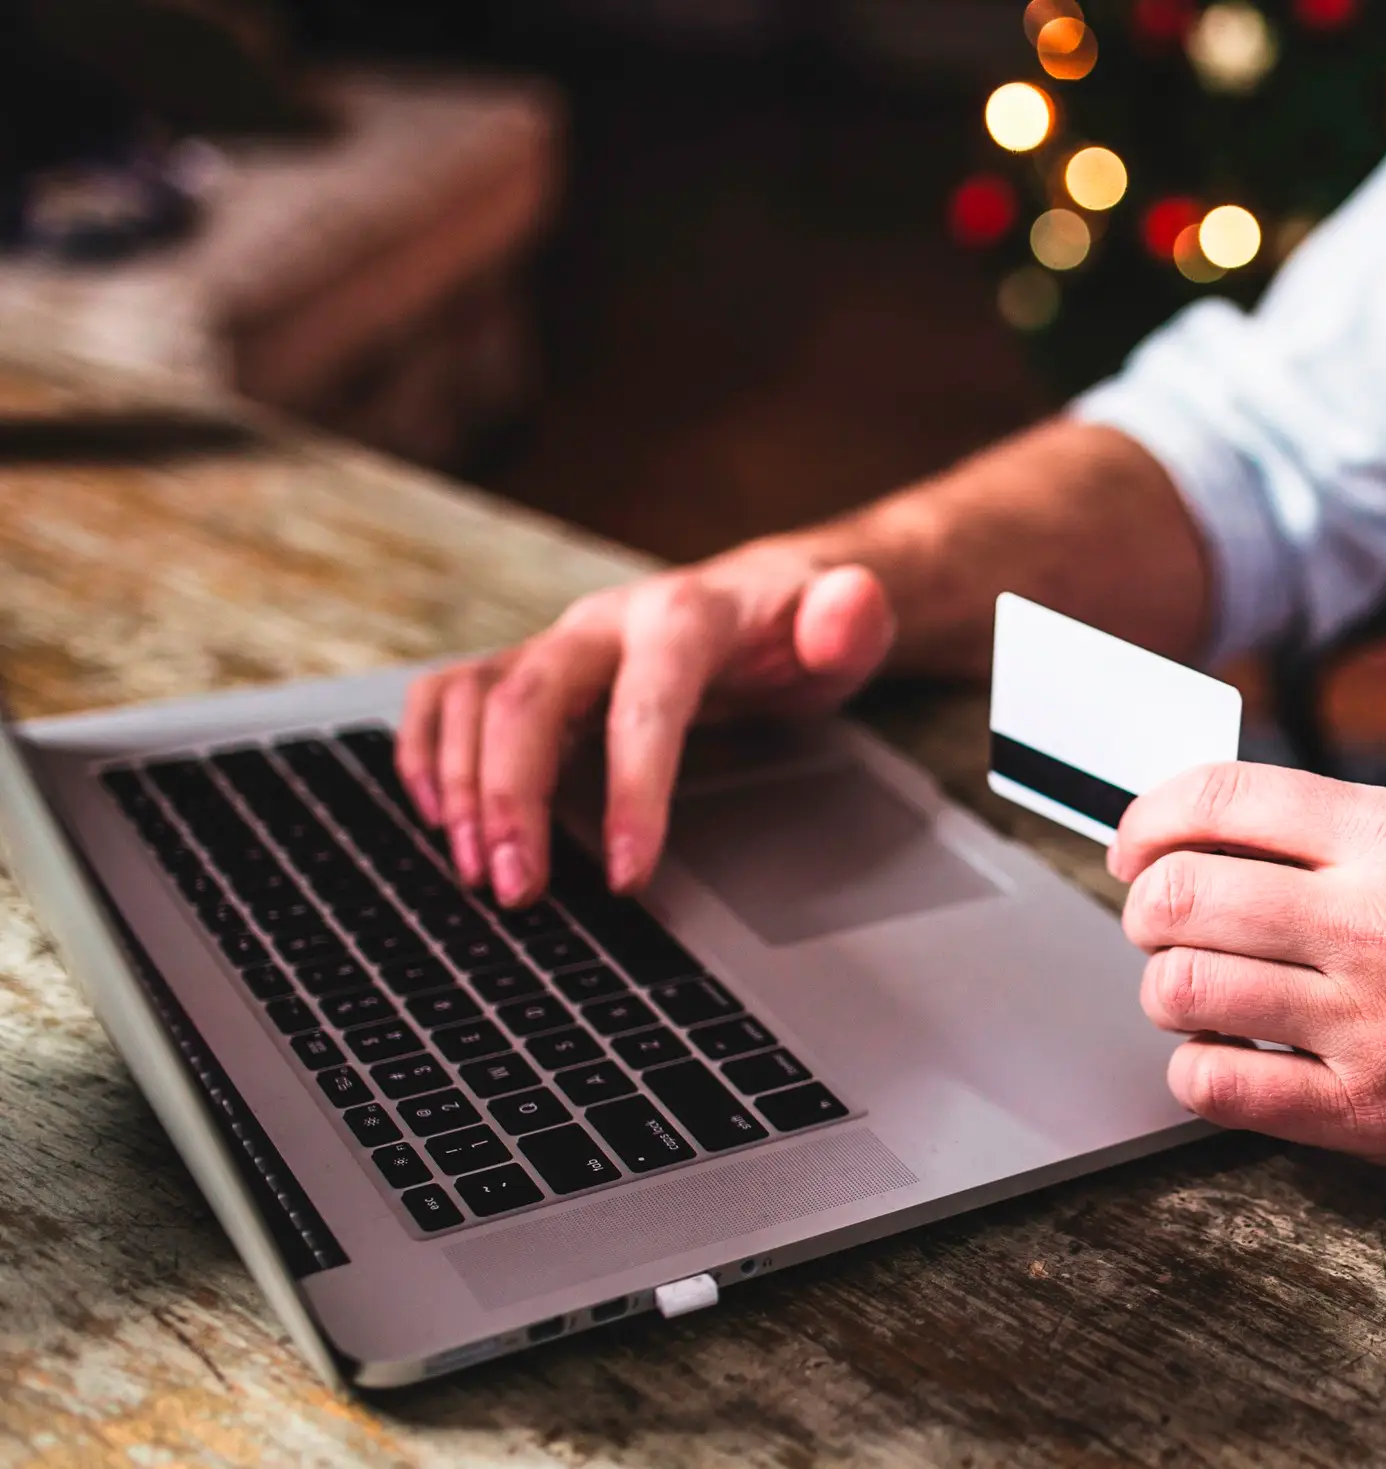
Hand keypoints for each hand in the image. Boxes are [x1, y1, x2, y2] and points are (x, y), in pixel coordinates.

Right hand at [396, 546, 895, 905]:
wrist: (764, 598)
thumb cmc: (802, 629)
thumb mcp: (849, 626)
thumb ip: (853, 621)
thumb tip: (850, 610)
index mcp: (683, 616)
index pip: (645, 701)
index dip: (632, 789)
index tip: (628, 876)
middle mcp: (604, 622)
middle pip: (529, 696)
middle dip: (513, 797)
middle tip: (517, 890)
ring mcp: (557, 642)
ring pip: (473, 697)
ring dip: (459, 787)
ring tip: (479, 873)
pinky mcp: (528, 667)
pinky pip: (448, 695)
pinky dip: (425, 751)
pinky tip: (436, 817)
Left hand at [1108, 763, 1385, 1188]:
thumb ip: (1330, 831)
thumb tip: (1195, 828)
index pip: (1219, 798)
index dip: (1146, 820)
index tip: (1133, 847)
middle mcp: (1384, 919)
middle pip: (1178, 895)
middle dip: (1144, 911)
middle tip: (1160, 926)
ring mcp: (1376, 1019)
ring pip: (1181, 989)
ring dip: (1167, 990)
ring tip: (1200, 992)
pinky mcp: (1371, 1110)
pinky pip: (1215, 1084)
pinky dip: (1196, 1068)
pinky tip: (1228, 1056)